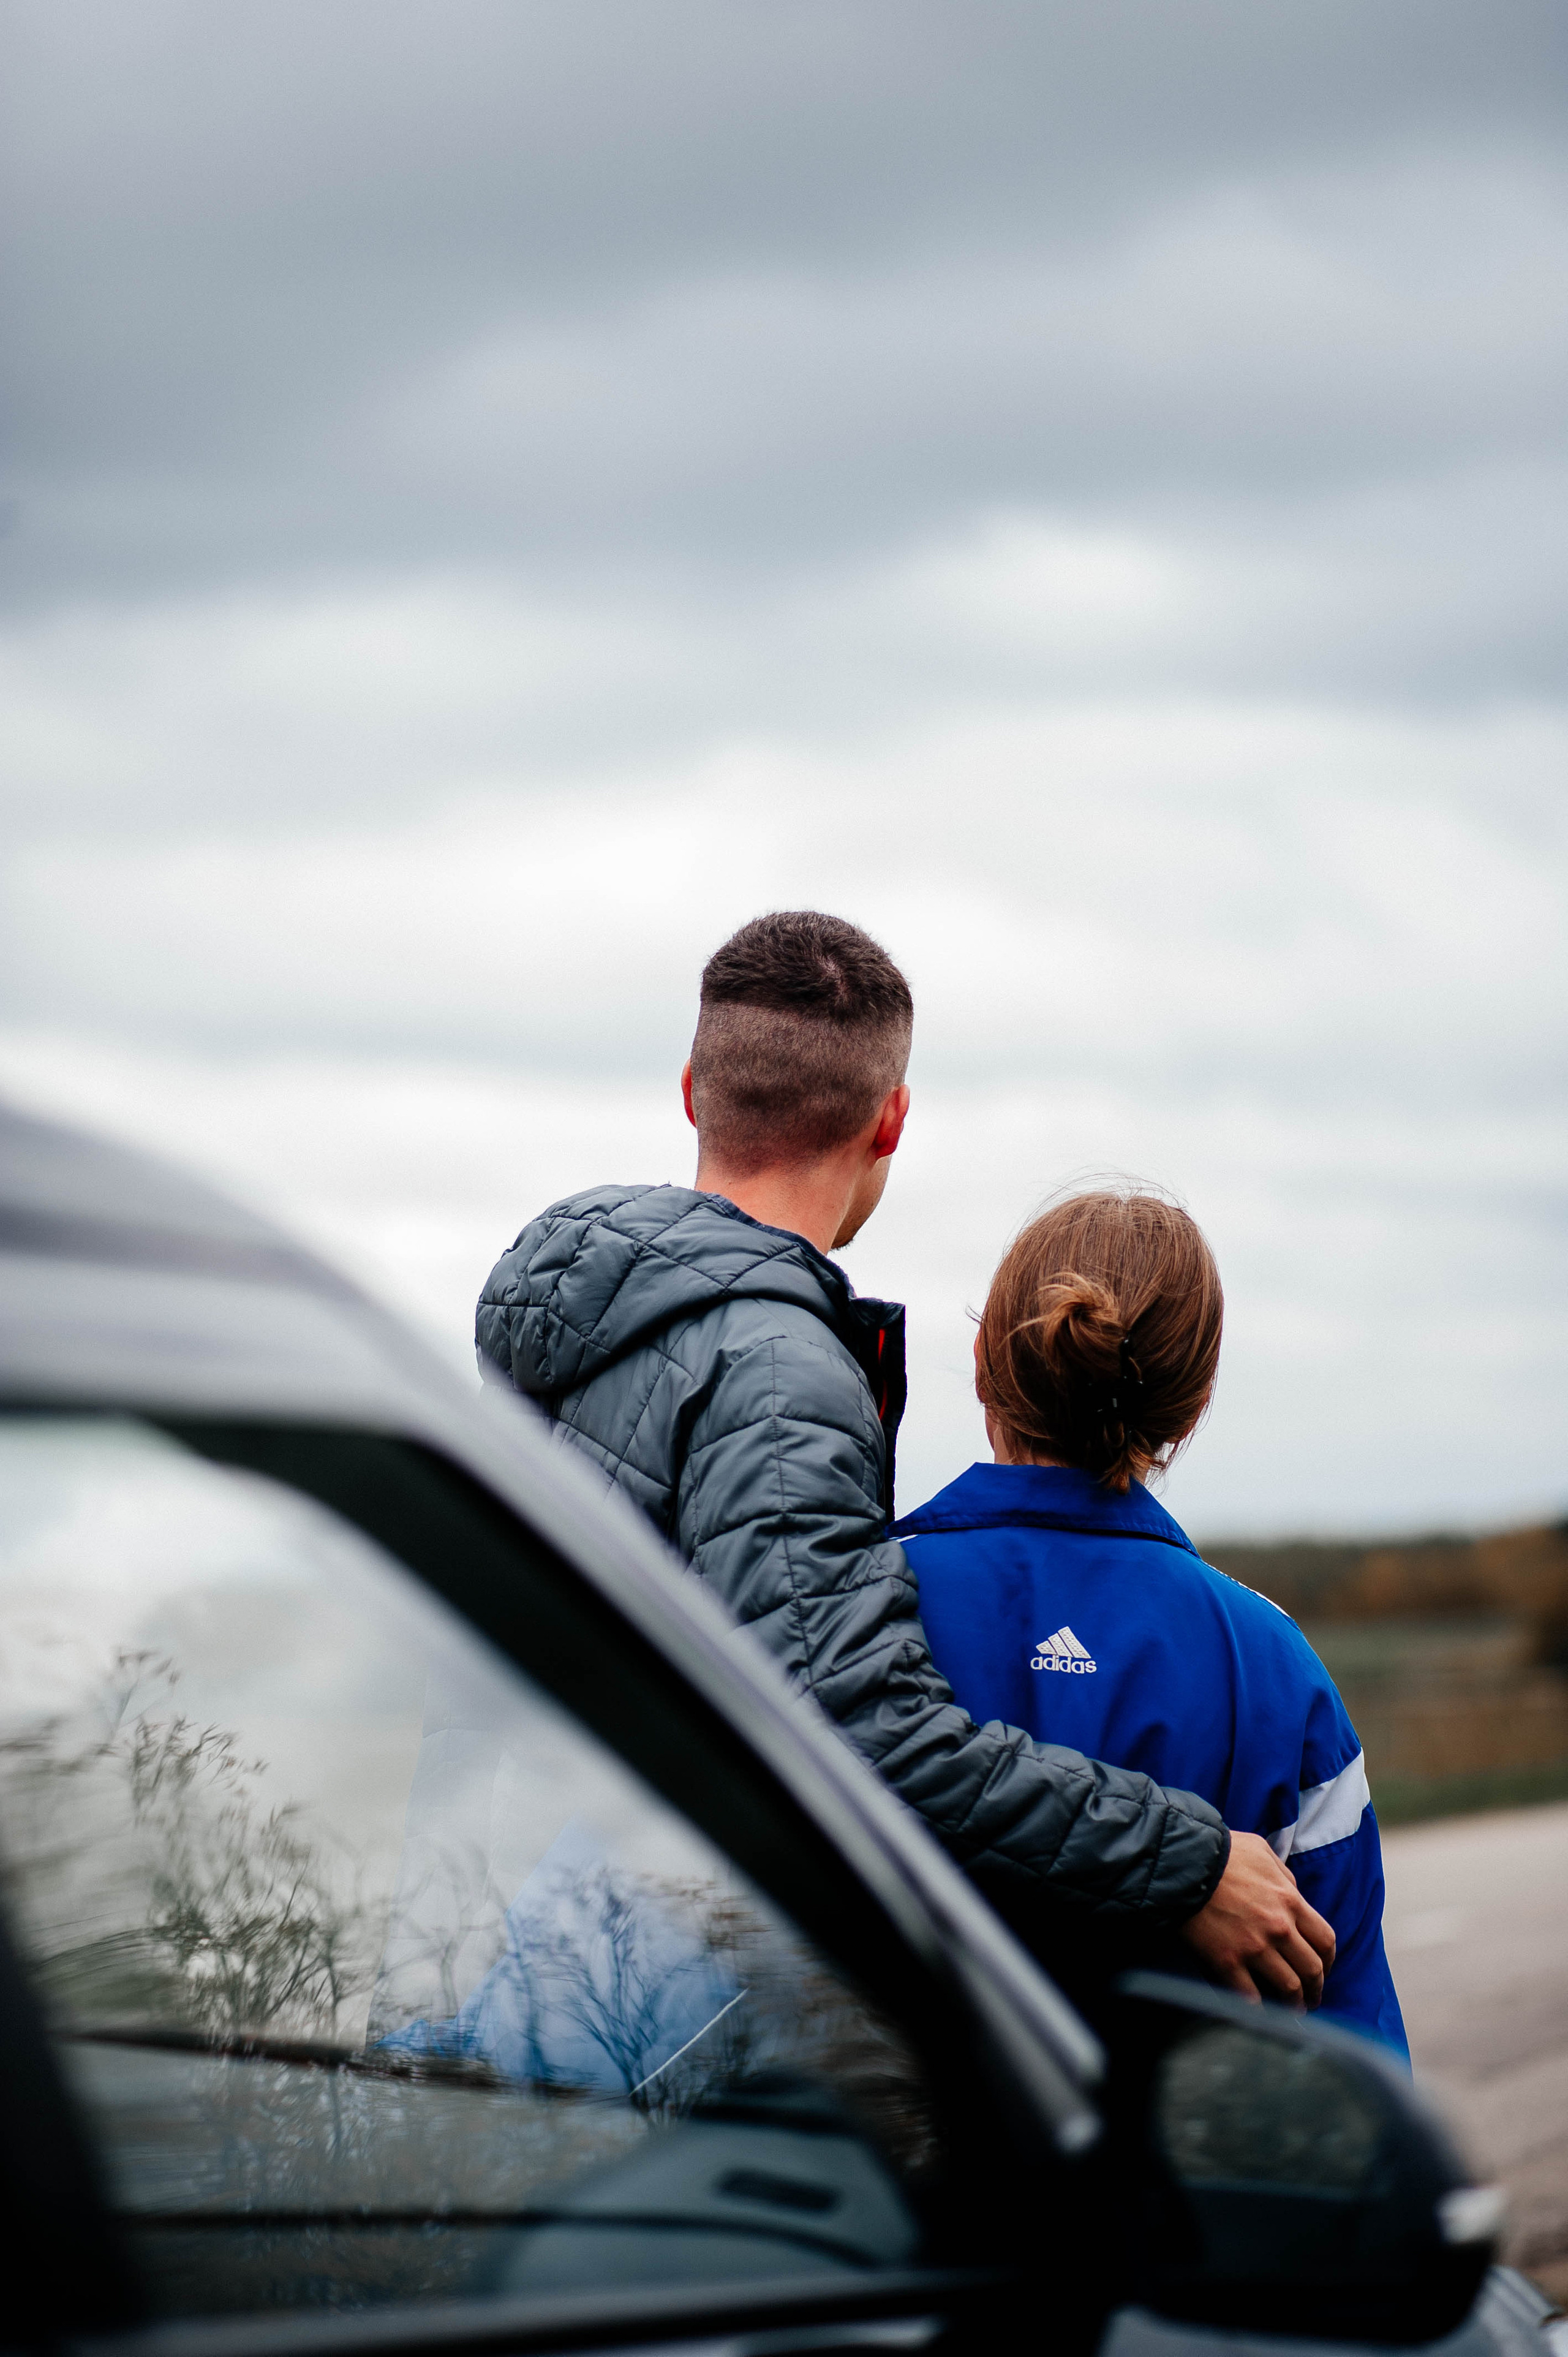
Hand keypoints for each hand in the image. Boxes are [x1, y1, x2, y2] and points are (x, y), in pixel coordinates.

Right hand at [1178, 1831, 1335, 2008]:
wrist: (1183, 1862)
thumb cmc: (1222, 1853)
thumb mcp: (1263, 1853)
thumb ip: (1285, 1877)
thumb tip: (1293, 1894)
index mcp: (1290, 1901)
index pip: (1325, 1940)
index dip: (1329, 1960)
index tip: (1324, 1969)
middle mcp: (1278, 1929)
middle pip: (1312, 1968)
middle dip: (1316, 1987)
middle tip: (1312, 1997)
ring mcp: (1254, 1948)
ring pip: (1288, 1987)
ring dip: (1295, 2003)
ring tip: (1293, 2010)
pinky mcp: (1227, 1962)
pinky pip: (1251, 1996)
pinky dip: (1260, 2010)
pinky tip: (1262, 2012)